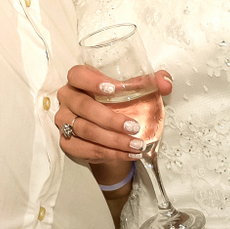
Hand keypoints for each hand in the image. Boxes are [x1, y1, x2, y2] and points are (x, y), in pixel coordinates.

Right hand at [55, 65, 171, 162]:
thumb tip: (165, 82)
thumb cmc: (115, 106)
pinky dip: (109, 153)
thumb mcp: (130, 92)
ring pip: (86, 130)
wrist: (105, 133)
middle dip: (110, 119)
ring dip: (113, 140)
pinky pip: (86, 149)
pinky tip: (127, 153)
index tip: (114, 90)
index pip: (78, 75)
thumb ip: (149, 83)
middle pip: (83, 106)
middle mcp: (68, 98)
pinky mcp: (66, 142)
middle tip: (133, 127)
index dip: (93, 82)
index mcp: (79, 80)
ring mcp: (64, 120)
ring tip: (135, 144)